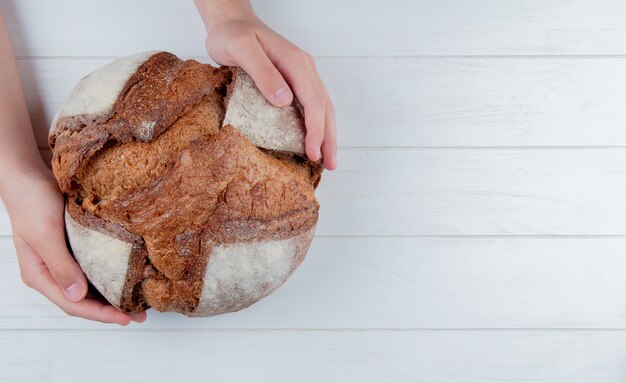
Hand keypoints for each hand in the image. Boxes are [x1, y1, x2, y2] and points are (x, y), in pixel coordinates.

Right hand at [3, 168, 146, 325]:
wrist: (29, 174)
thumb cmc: (32, 201)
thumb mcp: (45, 234)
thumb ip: (61, 265)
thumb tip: (77, 296)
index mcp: (40, 275)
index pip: (72, 304)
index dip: (100, 314)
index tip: (125, 319)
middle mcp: (52, 271)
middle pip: (84, 299)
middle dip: (110, 310)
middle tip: (140, 316)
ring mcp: (64, 259)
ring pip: (91, 285)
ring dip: (113, 294)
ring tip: (139, 302)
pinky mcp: (75, 246)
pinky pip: (94, 267)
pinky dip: (110, 274)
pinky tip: (128, 275)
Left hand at [196, 0, 336, 169]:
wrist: (230, 21)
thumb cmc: (232, 34)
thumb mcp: (241, 50)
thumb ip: (263, 73)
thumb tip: (285, 101)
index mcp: (295, 63)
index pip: (313, 102)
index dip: (316, 130)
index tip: (313, 153)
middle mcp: (304, 69)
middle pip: (325, 108)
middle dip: (329, 138)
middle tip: (329, 165)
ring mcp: (301, 74)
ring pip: (322, 107)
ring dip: (327, 133)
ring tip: (326, 158)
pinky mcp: (294, 80)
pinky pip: (311, 104)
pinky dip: (316, 124)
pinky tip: (313, 139)